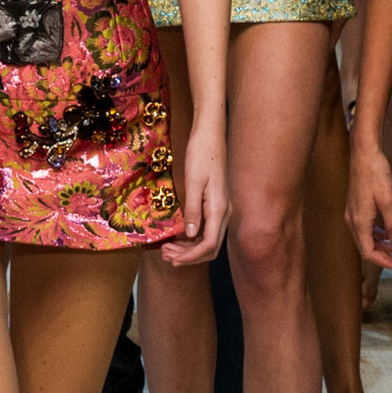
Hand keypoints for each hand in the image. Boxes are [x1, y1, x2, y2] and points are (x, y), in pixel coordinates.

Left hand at [159, 120, 228, 265]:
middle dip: (189, 256)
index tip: (173, 259)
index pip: (209, 244)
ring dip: (190, 248)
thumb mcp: (193, 181)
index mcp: (219, 208)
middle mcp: (225, 211)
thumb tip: (190, 235)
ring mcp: (223, 208)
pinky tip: (179, 236)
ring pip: (209, 238)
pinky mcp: (217, 203)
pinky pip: (208, 227)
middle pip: (211, 246)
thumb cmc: (201, 153)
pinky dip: (194, 236)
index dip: (191, 257)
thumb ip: (193, 209)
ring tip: (169, 248)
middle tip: (166, 255)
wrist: (210, 133)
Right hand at [346, 138, 391, 269]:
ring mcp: (353, 213)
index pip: (368, 252)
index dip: (384, 261)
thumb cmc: (375, 174)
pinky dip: (379, 234)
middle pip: (367, 247)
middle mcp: (353, 220)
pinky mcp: (356, 207)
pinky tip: (391, 232)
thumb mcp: (388, 201)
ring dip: (384, 244)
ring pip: (367, 238)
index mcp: (359, 221)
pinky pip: (366, 228)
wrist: (364, 153)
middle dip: (387, 254)